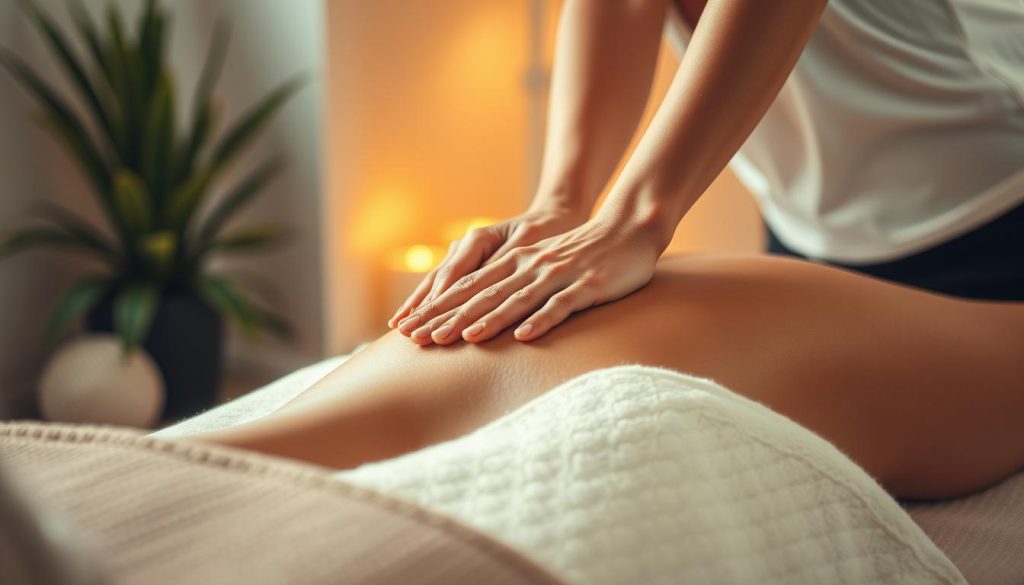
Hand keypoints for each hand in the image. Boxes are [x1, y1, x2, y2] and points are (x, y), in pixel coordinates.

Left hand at [394, 216, 662, 344]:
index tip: (408, 329)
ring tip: (462, 338)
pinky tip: (524, 336)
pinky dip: (542, 319)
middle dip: (449, 317)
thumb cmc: (584, 252)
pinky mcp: (586, 285)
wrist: (629, 229)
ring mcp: (558, 275)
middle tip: (419, 339)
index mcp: (516, 262)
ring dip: (489, 319)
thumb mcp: (541, 264)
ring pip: (516, 299)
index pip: (467, 287)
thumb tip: (478, 312)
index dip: (437, 307)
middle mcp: (530, 266)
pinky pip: (561, 304)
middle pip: (483, 295)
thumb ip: (512, 283)